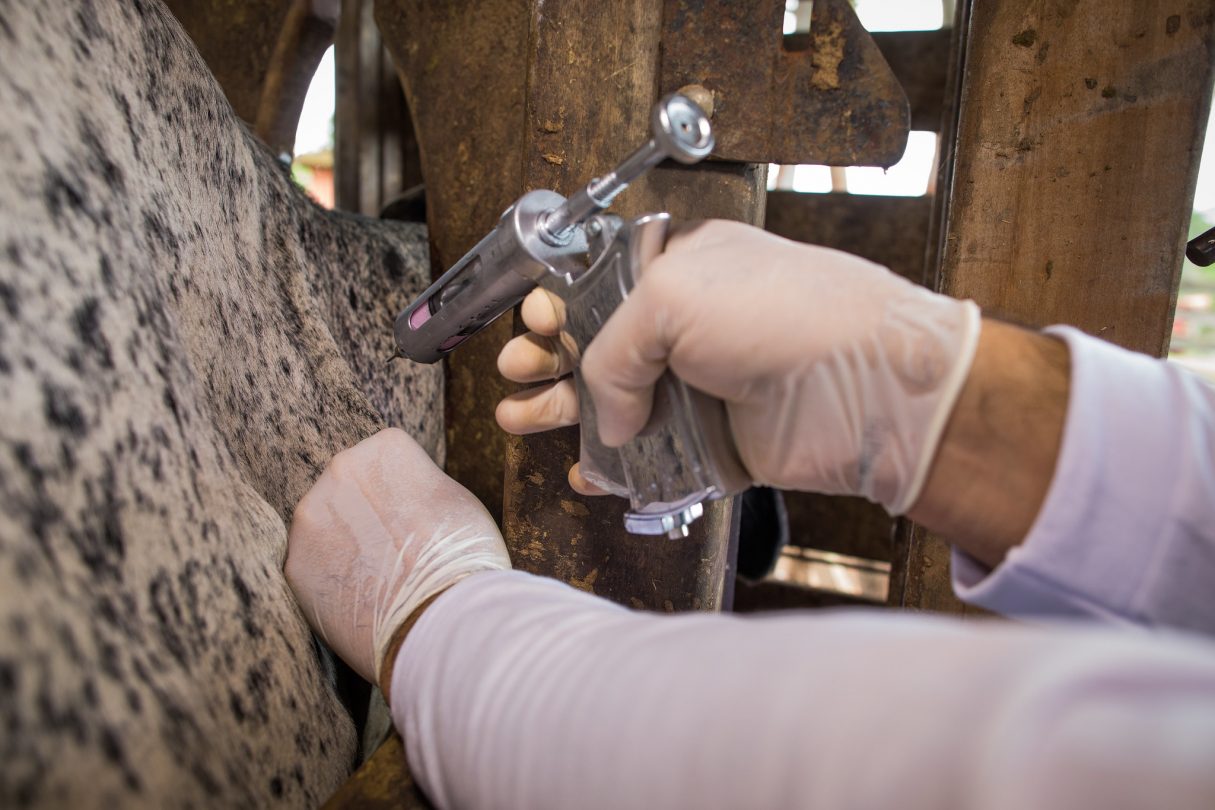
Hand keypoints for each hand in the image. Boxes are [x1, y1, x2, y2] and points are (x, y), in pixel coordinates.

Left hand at [285, 428, 509, 684]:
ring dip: (343, 546)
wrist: (443, 619)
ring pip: (325, 525)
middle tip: (393, 551)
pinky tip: (359, 598)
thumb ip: (418, 486)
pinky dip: (329, 580)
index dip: (403, 494)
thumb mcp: (456, 500)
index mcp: (386, 447)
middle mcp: (340, 469)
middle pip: (349, 488)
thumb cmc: (464, 559)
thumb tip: (405, 496)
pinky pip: (310, 565)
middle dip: (365, 514)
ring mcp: (311, 515)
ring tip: (377, 579)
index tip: (415, 520)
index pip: (385, 459)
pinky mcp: (295, 563)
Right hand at [496, 220, 979, 513]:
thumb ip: (613, 349)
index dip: (561, 304)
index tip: (534, 321)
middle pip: (598, 346)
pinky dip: (614, 469)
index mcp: (684, 270)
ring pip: (616, 405)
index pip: (603, 284)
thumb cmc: (787, 314)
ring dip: (563, 413)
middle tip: (517, 369)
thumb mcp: (672, 298)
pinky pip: (652, 460)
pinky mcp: (717, 445)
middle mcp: (692, 327)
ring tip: (520, 418)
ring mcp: (703, 388)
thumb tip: (605, 416)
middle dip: (548, 359)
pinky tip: (584, 471)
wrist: (866, 387)